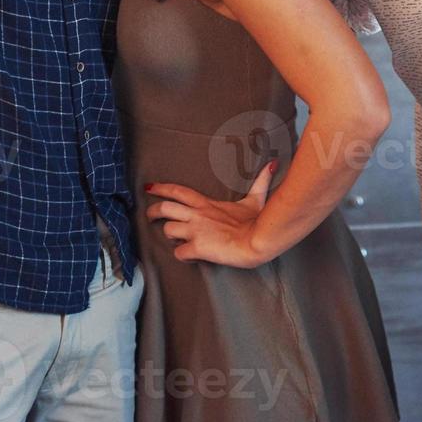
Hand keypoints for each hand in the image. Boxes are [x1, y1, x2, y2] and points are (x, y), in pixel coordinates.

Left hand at [143, 160, 276, 268]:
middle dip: (153, 211)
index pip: (178, 191)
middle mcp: (197, 215)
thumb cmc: (256, 222)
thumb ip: (260, 181)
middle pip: (165, 208)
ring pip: (168, 230)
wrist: (257, 240)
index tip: (149, 187)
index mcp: (207, 204)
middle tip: (149, 215)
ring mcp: (196, 231)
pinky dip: (182, 256)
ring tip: (176, 239)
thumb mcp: (256, 199)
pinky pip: (179, 253)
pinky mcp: (197, 248)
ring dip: (170, 236)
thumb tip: (272, 165)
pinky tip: (189, 256)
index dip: (161, 188)